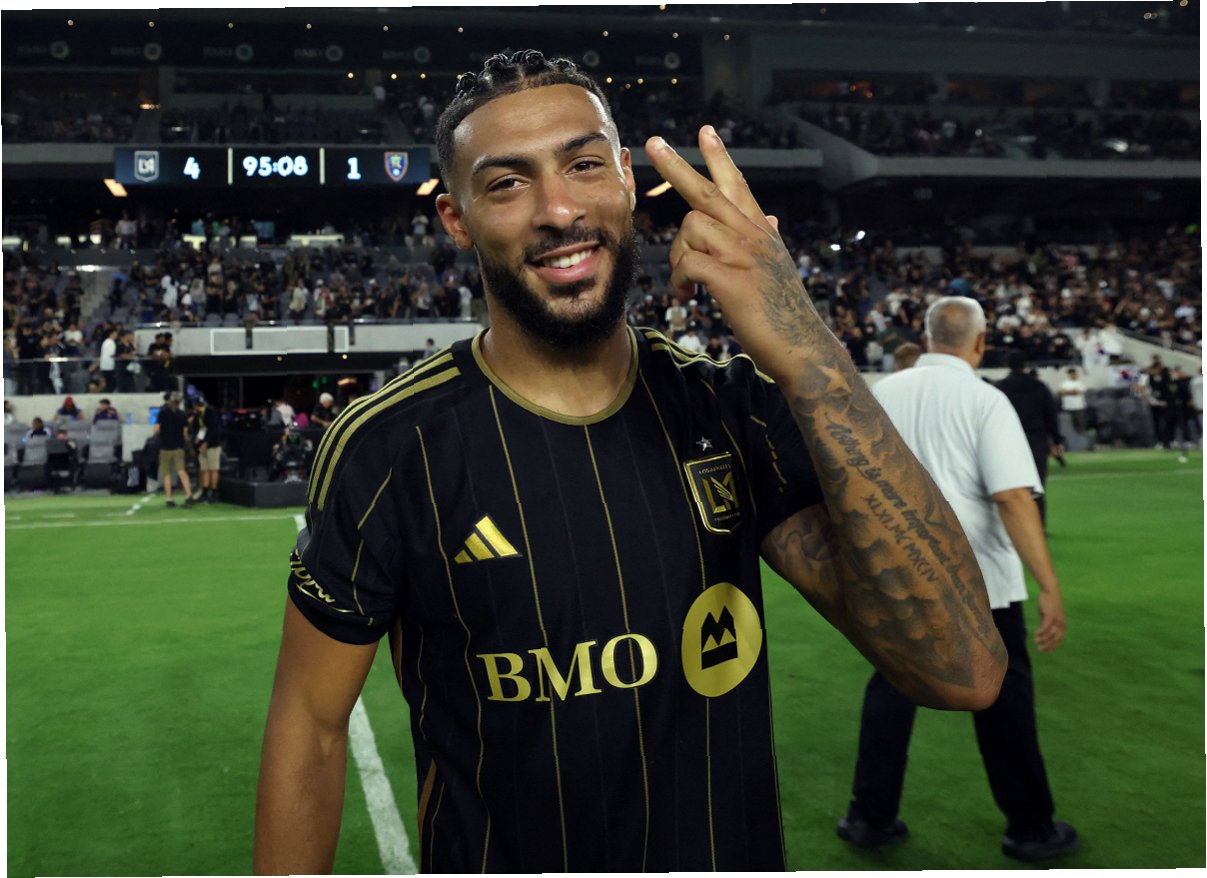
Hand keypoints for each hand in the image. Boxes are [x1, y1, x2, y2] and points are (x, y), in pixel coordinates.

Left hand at [644, 127, 834, 380]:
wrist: (801, 347)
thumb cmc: (783, 312)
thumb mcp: (777, 267)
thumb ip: (768, 240)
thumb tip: (773, 220)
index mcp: (760, 231)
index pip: (737, 184)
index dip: (720, 158)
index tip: (706, 131)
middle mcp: (753, 235)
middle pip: (706, 191)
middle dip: (676, 166)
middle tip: (653, 143)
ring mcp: (743, 255)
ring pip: (691, 229)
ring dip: (679, 257)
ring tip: (686, 285)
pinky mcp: (731, 279)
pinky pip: (689, 264)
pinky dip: (680, 280)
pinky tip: (686, 295)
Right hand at [1033, 587, 1065, 652]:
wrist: (1051, 591)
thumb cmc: (1048, 603)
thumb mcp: (1048, 615)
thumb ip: (1047, 623)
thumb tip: (1042, 632)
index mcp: (1062, 624)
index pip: (1059, 639)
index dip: (1053, 646)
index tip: (1047, 651)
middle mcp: (1061, 624)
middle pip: (1055, 639)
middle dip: (1047, 645)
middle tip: (1039, 649)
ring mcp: (1056, 620)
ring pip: (1050, 635)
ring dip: (1042, 640)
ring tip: (1036, 641)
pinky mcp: (1050, 616)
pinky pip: (1045, 628)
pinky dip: (1040, 632)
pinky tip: (1035, 635)